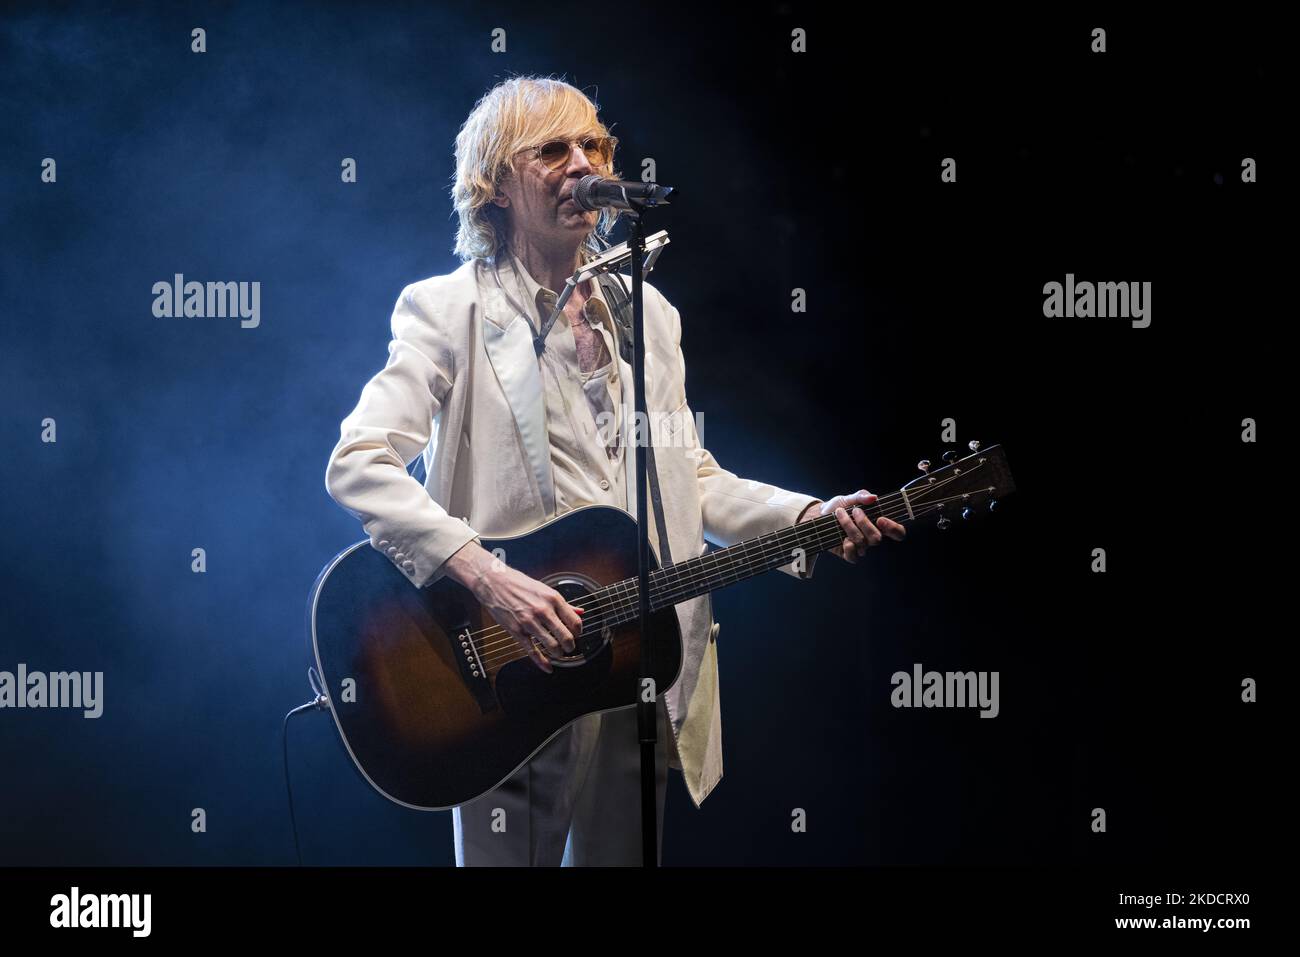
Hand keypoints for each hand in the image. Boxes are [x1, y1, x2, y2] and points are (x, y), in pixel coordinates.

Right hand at [444, 541, 582, 672]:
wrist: (494, 582)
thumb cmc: (519, 584)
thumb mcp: (545, 590)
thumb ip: (564, 604)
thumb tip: (580, 612)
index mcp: (553, 599)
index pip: (575, 622)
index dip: (578, 633)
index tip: (576, 635)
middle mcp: (543, 611)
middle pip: (566, 637)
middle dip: (571, 647)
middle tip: (570, 648)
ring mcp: (529, 622)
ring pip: (552, 646)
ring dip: (558, 654)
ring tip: (559, 654)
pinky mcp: (516, 631)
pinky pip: (532, 651)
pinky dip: (542, 662)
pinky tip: (548, 667)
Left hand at [798, 490, 905, 562]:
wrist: (819, 515)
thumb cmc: (838, 507)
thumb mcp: (849, 498)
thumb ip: (861, 496)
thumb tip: (873, 497)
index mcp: (878, 524)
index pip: (897, 532)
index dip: (894, 529)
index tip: (881, 519)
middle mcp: (871, 537)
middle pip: (877, 538)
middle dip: (864, 523)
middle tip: (854, 511)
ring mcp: (860, 546)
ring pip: (862, 542)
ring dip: (849, 526)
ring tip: (840, 514)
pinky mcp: (848, 554)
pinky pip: (853, 557)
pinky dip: (847, 546)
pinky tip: (841, 537)